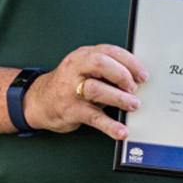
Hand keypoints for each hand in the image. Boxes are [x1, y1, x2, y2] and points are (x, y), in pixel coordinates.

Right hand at [22, 44, 147, 139]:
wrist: (39, 102)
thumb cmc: (69, 85)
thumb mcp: (86, 70)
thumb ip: (107, 71)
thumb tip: (136, 79)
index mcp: (84, 55)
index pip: (110, 51)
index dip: (130, 62)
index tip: (143, 74)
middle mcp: (76, 68)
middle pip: (101, 63)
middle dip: (122, 74)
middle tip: (134, 87)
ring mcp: (71, 89)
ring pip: (97, 89)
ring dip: (119, 98)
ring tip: (133, 105)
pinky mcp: (70, 110)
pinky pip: (93, 117)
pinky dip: (109, 125)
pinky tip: (121, 131)